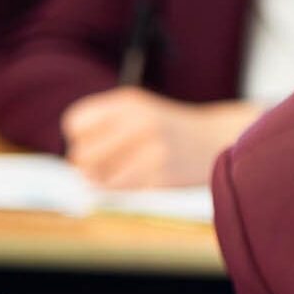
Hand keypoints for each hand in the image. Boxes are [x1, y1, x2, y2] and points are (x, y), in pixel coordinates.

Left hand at [60, 90, 260, 188]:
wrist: (218, 137)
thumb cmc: (168, 128)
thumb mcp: (137, 112)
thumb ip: (103, 129)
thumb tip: (77, 170)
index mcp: (129, 103)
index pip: (75, 123)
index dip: (79, 138)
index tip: (95, 143)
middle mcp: (140, 123)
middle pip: (82, 154)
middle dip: (86, 165)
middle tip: (102, 167)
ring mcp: (153, 151)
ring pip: (98, 178)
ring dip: (102, 182)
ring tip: (119, 176)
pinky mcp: (163, 176)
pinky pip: (122, 191)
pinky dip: (123, 190)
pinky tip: (138, 181)